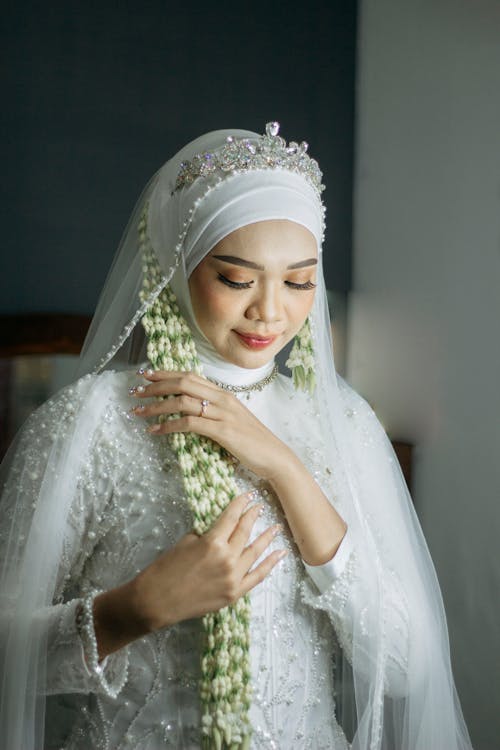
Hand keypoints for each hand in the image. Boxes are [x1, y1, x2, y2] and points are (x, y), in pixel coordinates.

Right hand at [93, 492, 286, 657]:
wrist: (157, 601)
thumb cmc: (166, 569)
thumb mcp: (185, 542)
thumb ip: (206, 534)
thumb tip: (220, 529)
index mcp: (213, 543)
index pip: (231, 517)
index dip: (240, 504)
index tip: (248, 495)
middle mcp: (227, 559)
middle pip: (244, 532)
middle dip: (252, 516)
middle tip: (259, 506)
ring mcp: (233, 578)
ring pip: (255, 552)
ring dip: (266, 538)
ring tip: (275, 527)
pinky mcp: (234, 594)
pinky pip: (257, 576)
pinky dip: (270, 564)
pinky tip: (279, 554)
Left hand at [129, 369, 293, 479]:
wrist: (274, 456)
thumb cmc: (252, 442)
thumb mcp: (231, 420)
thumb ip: (213, 412)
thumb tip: (189, 412)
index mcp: (224, 394)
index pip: (190, 376)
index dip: (166, 373)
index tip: (145, 374)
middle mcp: (222, 399)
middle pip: (183, 383)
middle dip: (155, 385)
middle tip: (135, 391)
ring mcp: (223, 414)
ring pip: (182, 401)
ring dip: (156, 405)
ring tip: (138, 411)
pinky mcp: (222, 431)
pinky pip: (189, 423)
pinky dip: (169, 426)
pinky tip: (156, 431)